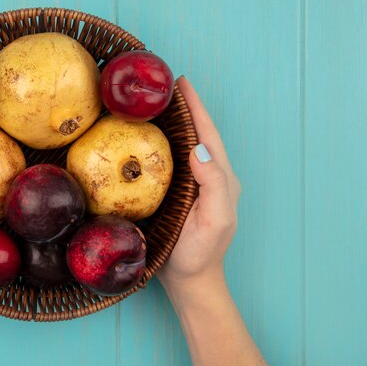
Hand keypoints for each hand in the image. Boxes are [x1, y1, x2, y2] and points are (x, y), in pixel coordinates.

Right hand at [157, 76, 241, 290]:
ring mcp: (192, 186)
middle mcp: (207, 177)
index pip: (207, 134)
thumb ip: (213, 185)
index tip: (181, 84)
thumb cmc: (200, 253)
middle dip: (184, 108)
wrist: (188, 281)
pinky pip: (170, 161)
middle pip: (197, 134)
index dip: (196, 108)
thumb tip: (198, 148)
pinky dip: (161, 143)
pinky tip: (146, 139)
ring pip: (183, 145)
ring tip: (155, 104)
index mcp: (219, 178)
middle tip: (164, 87)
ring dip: (172, 122)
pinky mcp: (177, 194)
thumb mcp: (214, 221)